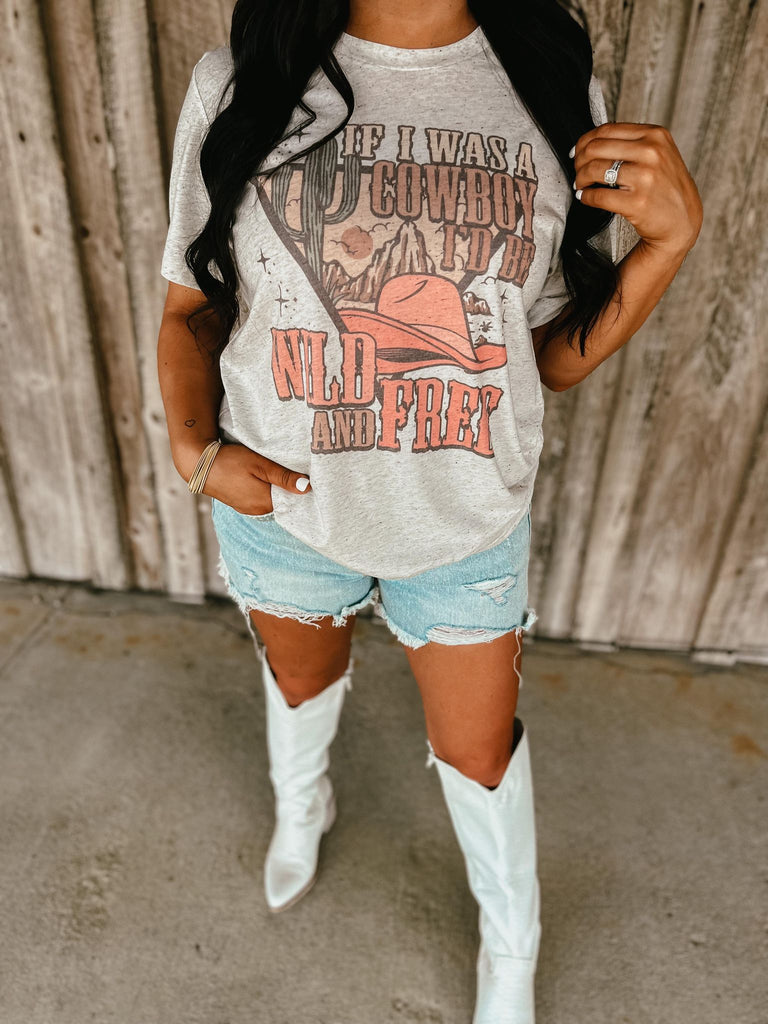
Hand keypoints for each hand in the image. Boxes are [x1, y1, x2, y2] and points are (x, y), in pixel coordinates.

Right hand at [179, 441, 310, 514]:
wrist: (198, 463)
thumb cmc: (230, 461)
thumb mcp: (260, 465)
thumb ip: (284, 477)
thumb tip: (307, 488)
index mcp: (265, 504)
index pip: (292, 501)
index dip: (299, 489)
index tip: (305, 476)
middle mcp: (257, 510)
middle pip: (281, 500)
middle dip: (288, 487)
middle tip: (292, 469)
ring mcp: (247, 508)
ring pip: (269, 498)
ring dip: (274, 487)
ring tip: (275, 471)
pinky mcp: (239, 502)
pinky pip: (258, 497)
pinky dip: (262, 488)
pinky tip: (261, 476)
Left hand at [571, 122, 702, 257]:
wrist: (682, 221)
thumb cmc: (666, 188)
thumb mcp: (659, 153)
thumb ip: (632, 143)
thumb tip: (592, 141)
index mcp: (655, 135)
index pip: (607, 130)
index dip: (585, 141)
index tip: (577, 152)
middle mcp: (651, 152)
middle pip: (596, 148)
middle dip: (579, 160)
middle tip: (577, 171)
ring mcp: (645, 177)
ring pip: (594, 170)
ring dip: (580, 179)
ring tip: (581, 185)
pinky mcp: (637, 203)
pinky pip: (598, 196)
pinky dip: (586, 197)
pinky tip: (586, 197)